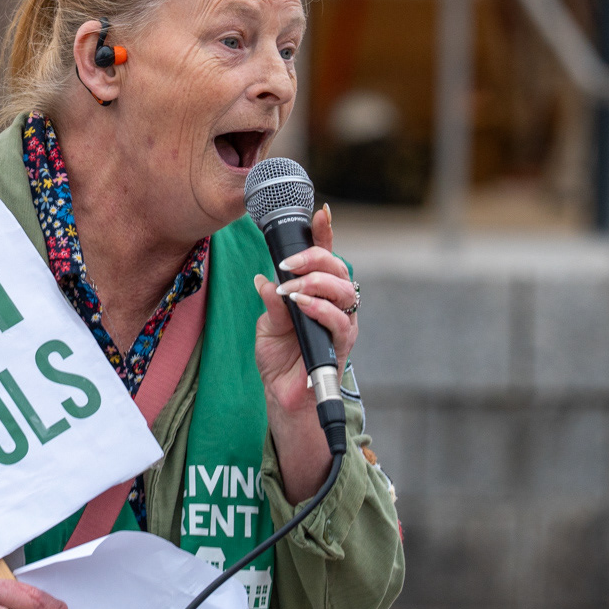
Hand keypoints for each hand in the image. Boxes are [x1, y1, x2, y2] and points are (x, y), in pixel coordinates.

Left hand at [252, 205, 357, 500]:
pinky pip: (339, 321)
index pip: (325, 257)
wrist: (283, 396)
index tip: (320, 212)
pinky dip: (320, 308)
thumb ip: (271, 302)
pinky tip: (301, 304)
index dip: (325, 233)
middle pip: (339, 268)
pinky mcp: (342, 345)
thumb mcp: (267, 325)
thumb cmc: (279, 358)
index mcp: (317, 293)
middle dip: (315, 258)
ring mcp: (342, 324)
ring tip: (291, 288)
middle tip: (286, 264)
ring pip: (344, 290)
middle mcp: (335, 304)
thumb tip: (264, 280)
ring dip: (315, 283)